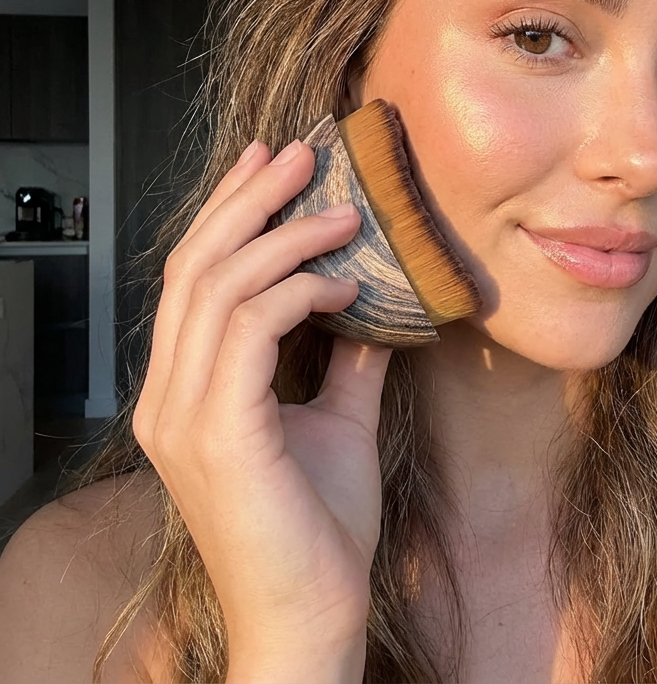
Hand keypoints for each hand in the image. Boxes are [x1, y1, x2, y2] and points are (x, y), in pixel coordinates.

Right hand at [133, 138, 391, 678]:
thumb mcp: (337, 420)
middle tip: (300, 153)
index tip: (272, 164)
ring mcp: (184, 414)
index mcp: (185, 390)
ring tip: (343, 211)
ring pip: (217, 286)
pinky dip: (299, 291)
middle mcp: (168, 396)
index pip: (193, 278)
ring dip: (284, 235)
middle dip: (249, 199)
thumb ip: (345, 358)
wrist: (313, 616)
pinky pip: (249, 329)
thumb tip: (374, 298)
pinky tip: (347, 284)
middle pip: (195, 266)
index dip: (228, 211)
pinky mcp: (217, 433)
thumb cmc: (320, 526)